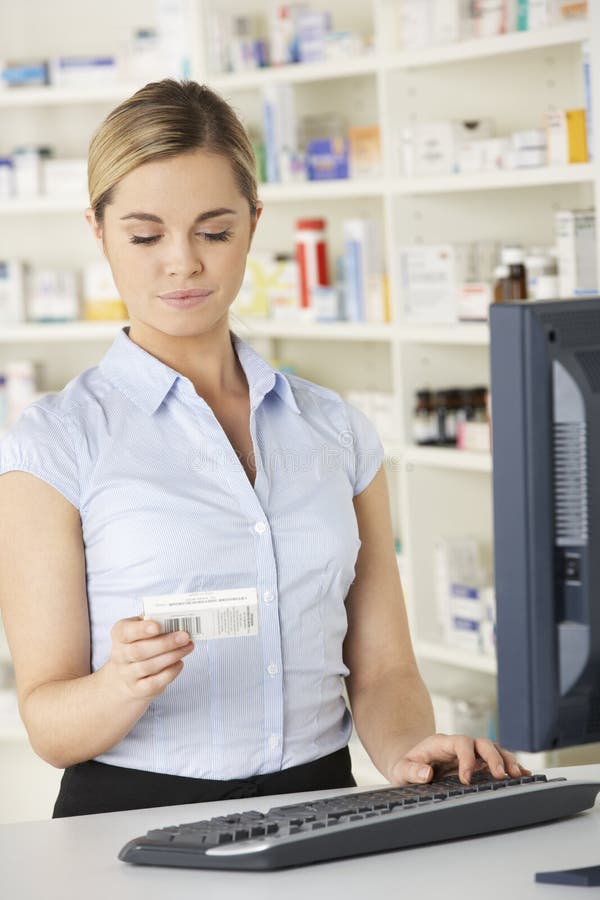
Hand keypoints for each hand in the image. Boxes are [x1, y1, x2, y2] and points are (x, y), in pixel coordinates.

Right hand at [107, 615, 194, 700]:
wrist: (125, 677)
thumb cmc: (138, 645)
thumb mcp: (140, 630)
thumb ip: (154, 621)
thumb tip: (175, 616)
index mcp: (120, 635)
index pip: (125, 632)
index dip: (141, 629)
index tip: (157, 626)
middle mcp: (120, 655)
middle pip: (139, 651)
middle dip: (165, 643)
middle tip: (184, 636)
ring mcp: (127, 674)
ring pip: (149, 666)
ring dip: (172, 656)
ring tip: (188, 647)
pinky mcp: (138, 690)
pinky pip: (154, 683)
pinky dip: (170, 672)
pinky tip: (180, 663)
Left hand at [387, 733, 531, 785]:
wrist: (411, 765)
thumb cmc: (406, 767)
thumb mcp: (401, 770)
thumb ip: (411, 771)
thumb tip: (426, 774)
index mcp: (441, 743)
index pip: (460, 742)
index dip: (466, 759)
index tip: (466, 779)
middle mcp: (459, 745)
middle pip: (482, 743)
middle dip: (493, 757)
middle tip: (501, 776)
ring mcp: (471, 753)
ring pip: (493, 749)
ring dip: (507, 760)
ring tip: (518, 775)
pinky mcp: (478, 763)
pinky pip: (498, 760)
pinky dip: (511, 766)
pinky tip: (524, 774)